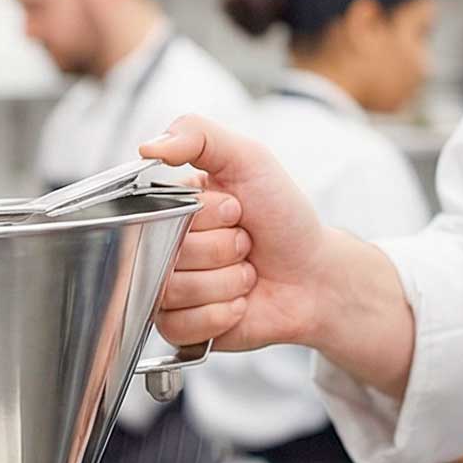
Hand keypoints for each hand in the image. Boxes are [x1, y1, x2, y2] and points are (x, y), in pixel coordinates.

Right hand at [141, 115, 416, 398]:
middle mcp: (164, 248)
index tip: (237, 211)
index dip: (208, 216)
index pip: (160, 212)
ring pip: (173, 291)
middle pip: (166, 254)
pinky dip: (220, 314)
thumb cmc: (284, 218)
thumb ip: (198, 135)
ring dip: (225, 282)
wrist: (315, 277)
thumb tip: (148, 146)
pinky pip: (178, 325)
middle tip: (245, 245)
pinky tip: (239, 303)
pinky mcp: (180, 327)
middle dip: (222, 249)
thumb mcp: (249, 159)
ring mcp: (169, 290)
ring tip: (245, 274)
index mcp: (172, 207)